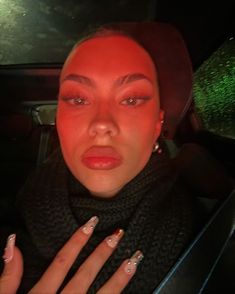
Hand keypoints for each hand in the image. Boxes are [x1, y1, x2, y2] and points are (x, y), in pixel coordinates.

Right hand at [0, 216, 142, 293]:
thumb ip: (8, 277)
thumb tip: (13, 244)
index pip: (62, 262)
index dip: (77, 240)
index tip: (91, 223)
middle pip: (86, 275)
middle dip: (103, 253)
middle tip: (118, 235)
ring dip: (119, 279)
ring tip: (134, 261)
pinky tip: (131, 292)